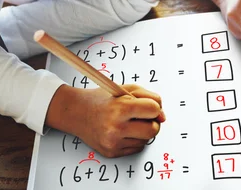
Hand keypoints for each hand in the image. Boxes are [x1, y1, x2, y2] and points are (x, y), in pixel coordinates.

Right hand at [47, 84, 165, 157]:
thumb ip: (150, 98)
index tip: (150, 107)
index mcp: (120, 108)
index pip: (153, 110)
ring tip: (130, 122)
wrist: (77, 112)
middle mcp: (116, 127)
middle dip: (153, 122)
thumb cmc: (103, 99)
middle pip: (153, 130)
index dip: (155, 108)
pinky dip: (135, 139)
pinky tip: (124, 131)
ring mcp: (113, 142)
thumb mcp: (127, 89)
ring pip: (146, 140)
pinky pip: (136, 148)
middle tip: (144, 117)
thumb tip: (162, 116)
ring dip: (143, 131)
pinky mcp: (111, 152)